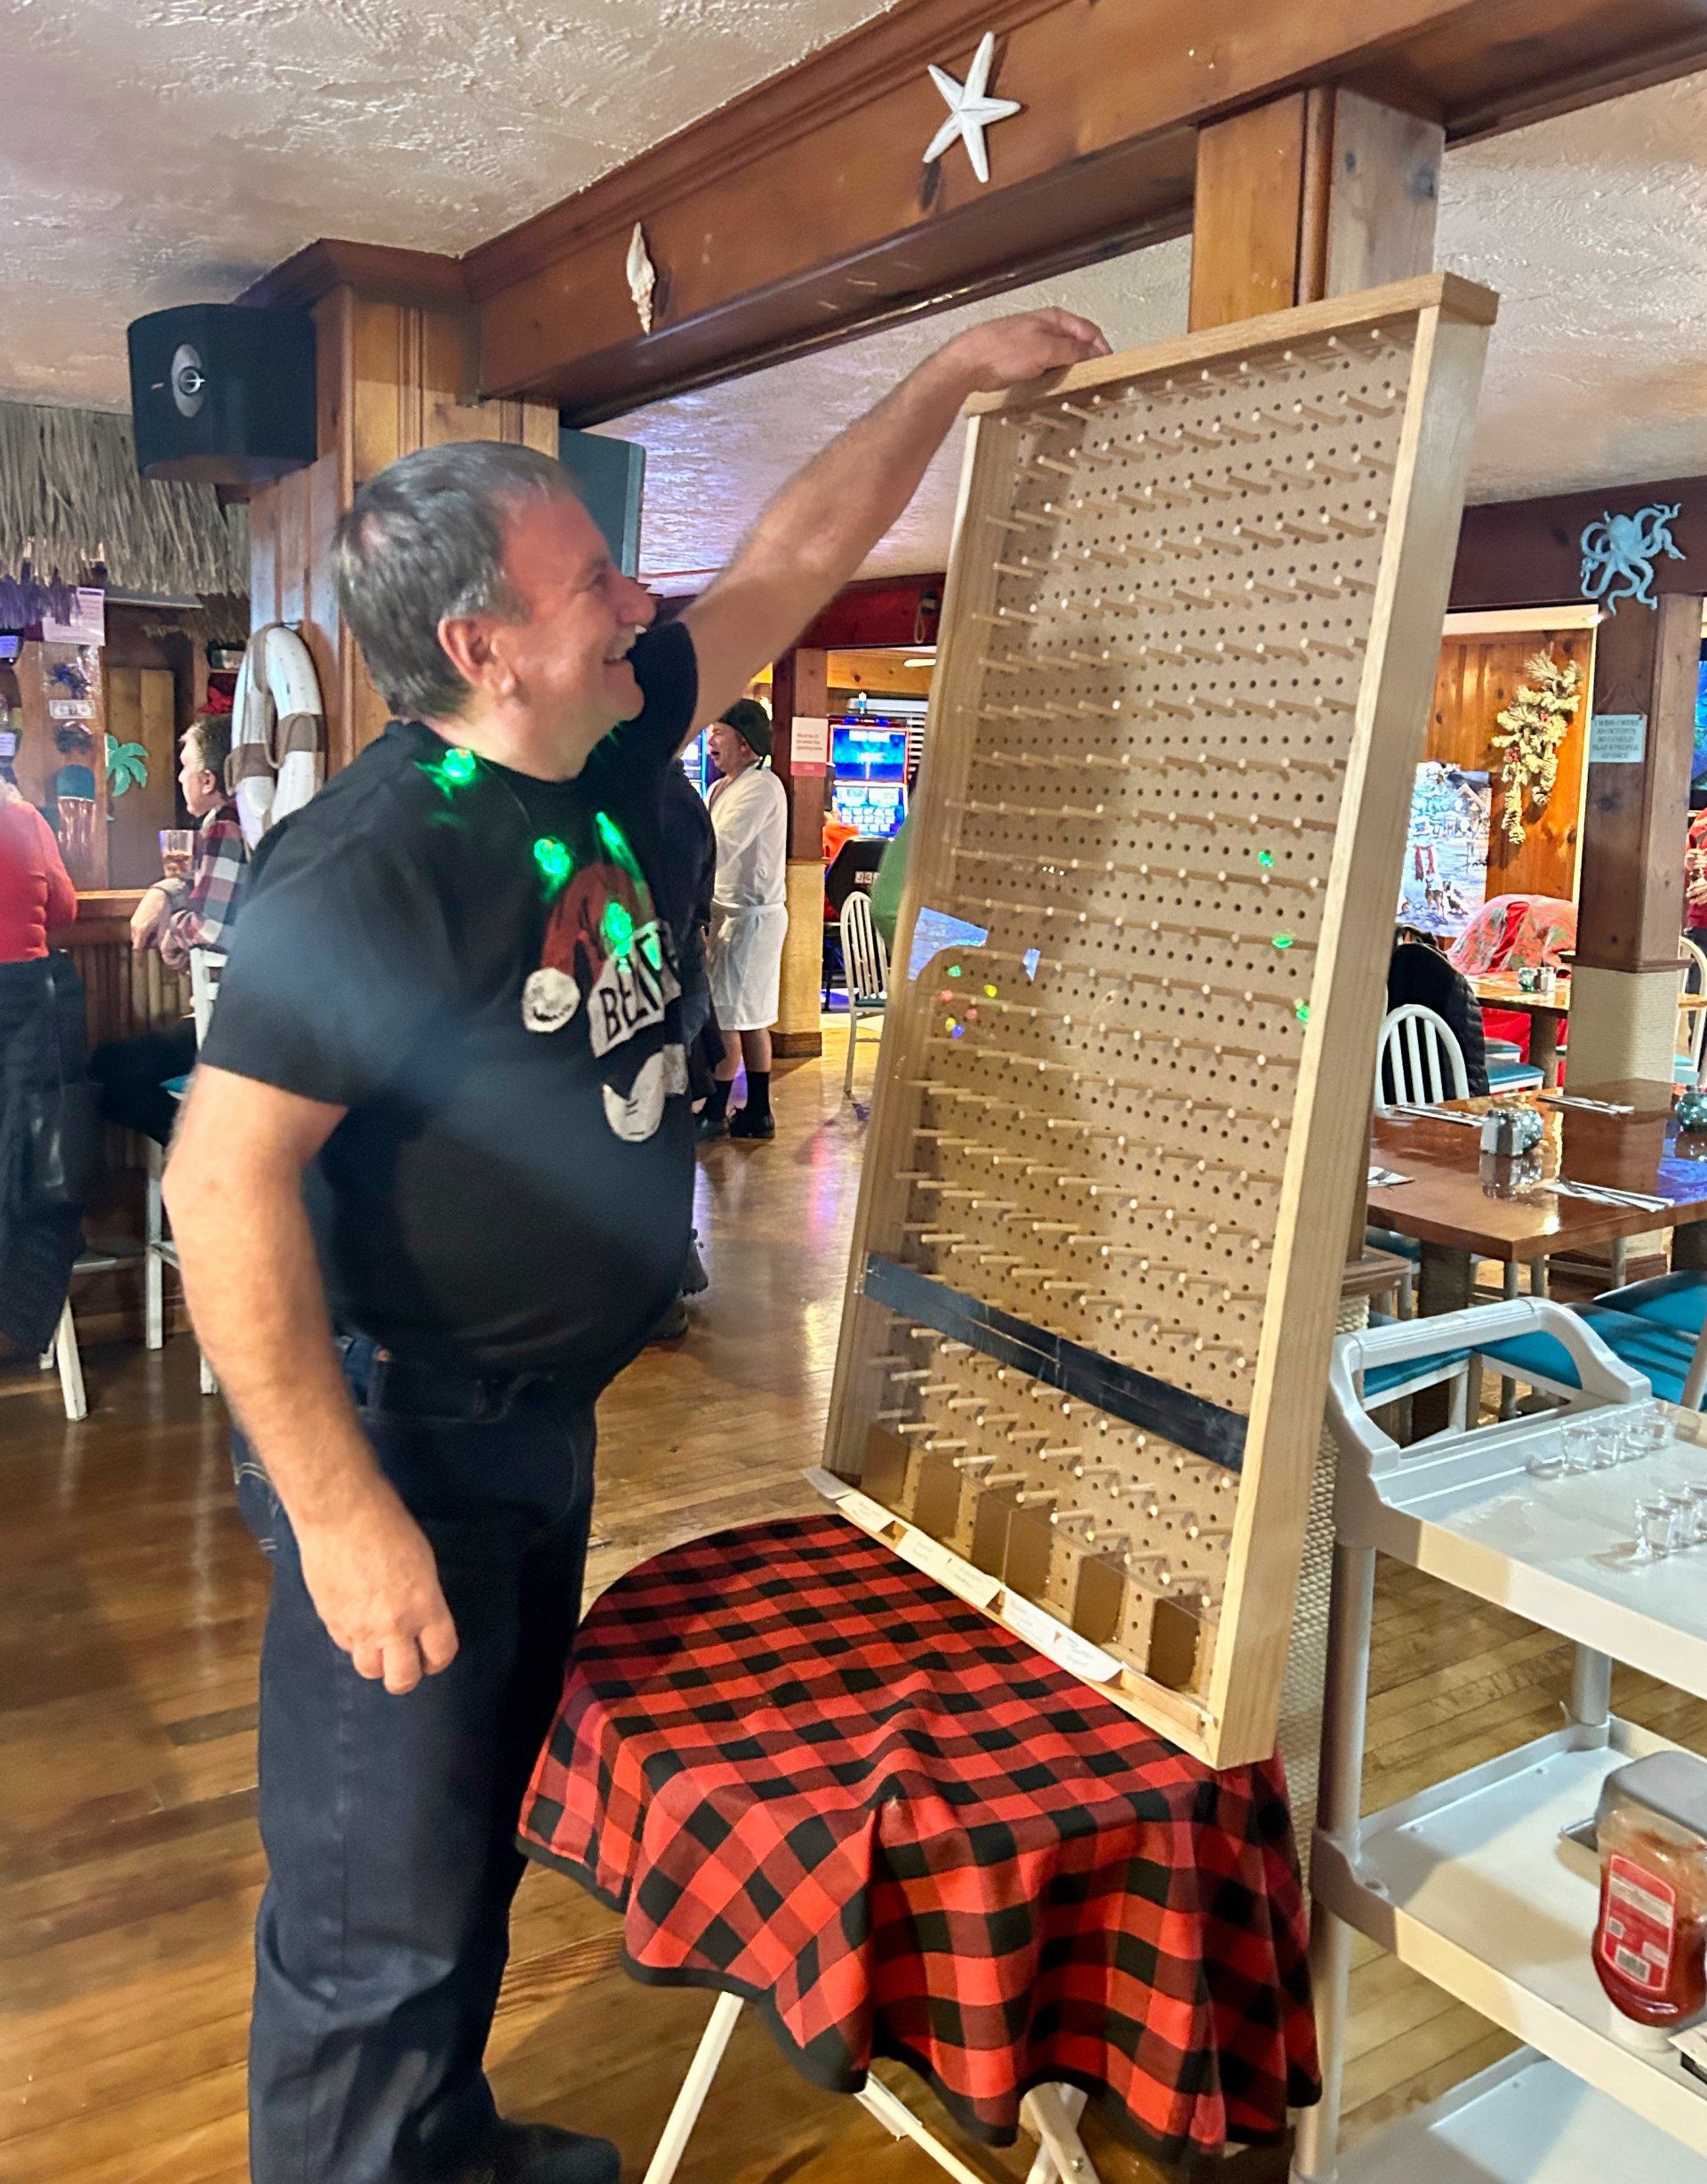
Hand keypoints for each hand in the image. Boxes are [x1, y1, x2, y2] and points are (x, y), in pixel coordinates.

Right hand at [130, 886, 168, 955]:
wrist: (159, 893)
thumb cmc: (163, 909)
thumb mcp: (165, 927)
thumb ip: (161, 940)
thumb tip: (162, 952)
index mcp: (141, 930)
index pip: (137, 949)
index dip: (138, 959)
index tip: (140, 967)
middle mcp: (134, 926)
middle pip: (138, 943)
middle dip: (145, 947)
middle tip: (157, 944)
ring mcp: (133, 921)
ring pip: (138, 937)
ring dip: (145, 939)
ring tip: (157, 933)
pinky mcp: (135, 917)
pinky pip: (137, 930)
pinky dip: (144, 933)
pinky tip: (154, 927)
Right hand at [294, 1489, 458, 1694]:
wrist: (340, 1514)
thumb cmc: (388, 1525)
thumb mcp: (422, 1562)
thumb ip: (422, 1598)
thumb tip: (418, 1617)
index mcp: (424, 1606)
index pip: (440, 1653)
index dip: (438, 1659)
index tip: (433, 1656)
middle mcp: (393, 1625)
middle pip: (402, 1679)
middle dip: (406, 1676)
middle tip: (406, 1662)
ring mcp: (358, 1627)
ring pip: (369, 1669)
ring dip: (376, 1662)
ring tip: (378, 1643)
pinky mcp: (330, 1621)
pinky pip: (345, 1646)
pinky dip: (353, 1640)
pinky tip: (356, 1620)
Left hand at [940, 307, 1111, 394]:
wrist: (969, 364)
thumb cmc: (998, 350)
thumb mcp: (1045, 348)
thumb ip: (1072, 349)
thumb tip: (1092, 351)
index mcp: (1054, 318)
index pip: (1089, 330)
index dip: (1101, 347)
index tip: (1109, 364)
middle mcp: (1045, 329)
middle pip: (1077, 343)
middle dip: (1088, 358)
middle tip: (1096, 375)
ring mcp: (1034, 345)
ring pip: (1062, 357)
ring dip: (1071, 369)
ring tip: (1078, 383)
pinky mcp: (1023, 361)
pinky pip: (1048, 368)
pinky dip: (1055, 376)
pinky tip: (1055, 384)